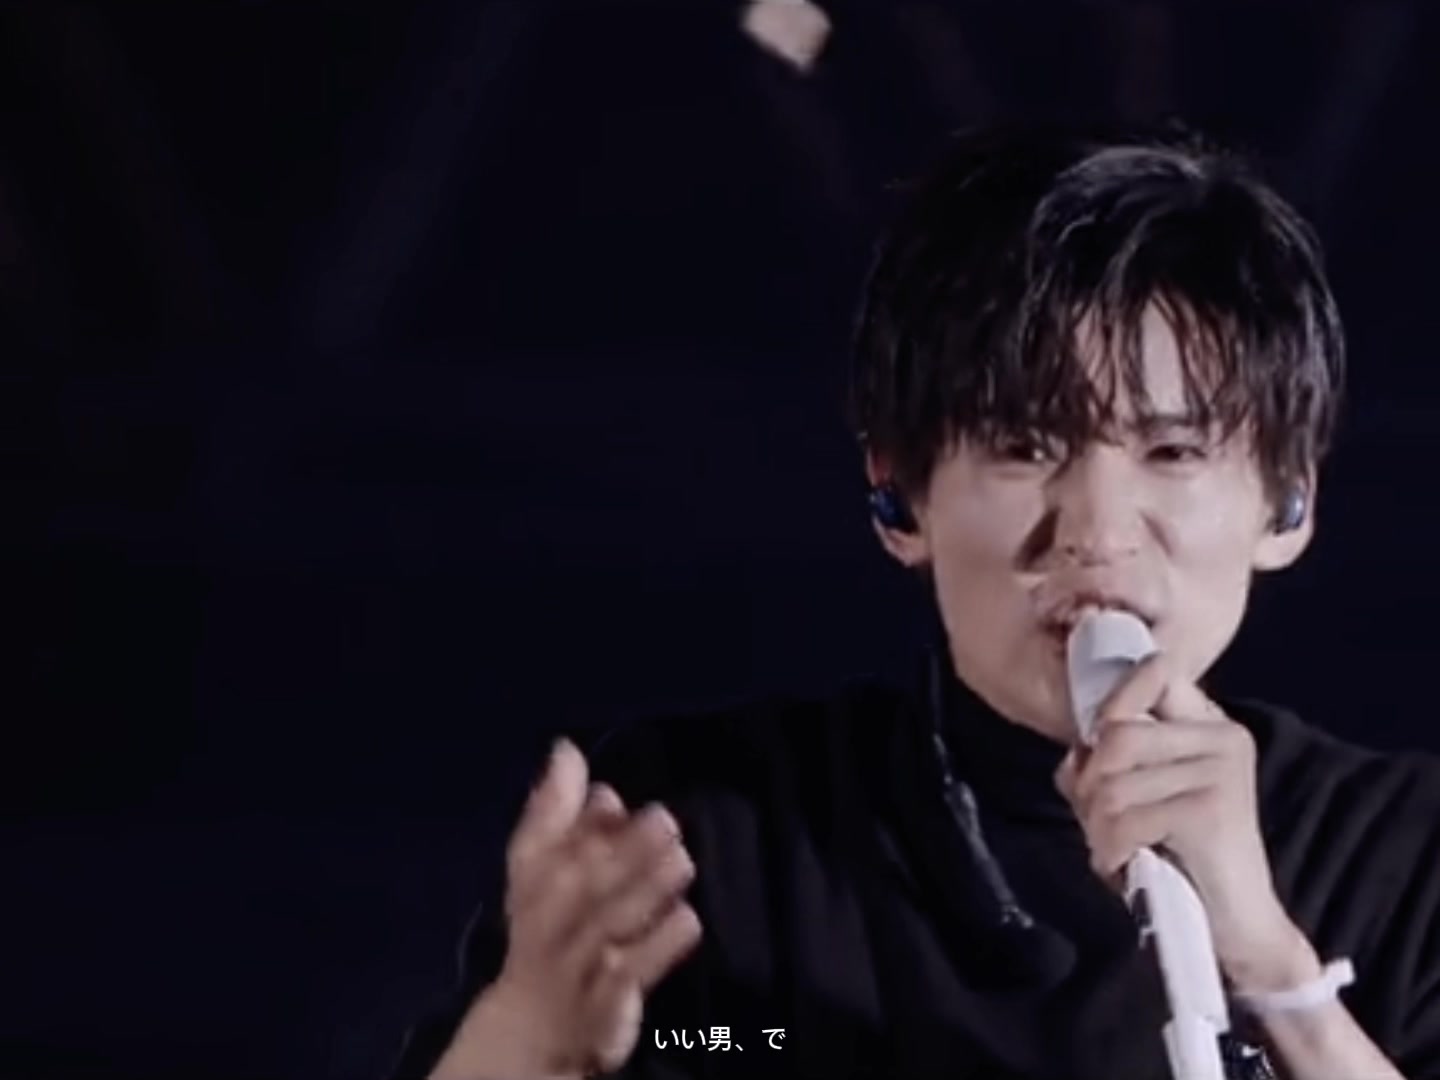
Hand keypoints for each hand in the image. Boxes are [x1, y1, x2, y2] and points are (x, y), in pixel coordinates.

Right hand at [435, 739, 702, 1079]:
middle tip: (663, 820)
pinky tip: (687, 919)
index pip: (540, 852)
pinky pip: (630, 976)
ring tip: (680, 861)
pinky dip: (658, 948)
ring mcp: (578, 967)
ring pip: (607, 928)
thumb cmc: (547, 929)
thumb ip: (554, 810)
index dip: (571, 825)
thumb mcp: (538, 869)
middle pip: (581, 888)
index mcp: (532, 886)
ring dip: (643, 894)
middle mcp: (551, 925)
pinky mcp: (607, 1006)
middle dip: (620, 854)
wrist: (535, 1026)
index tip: (610, 796)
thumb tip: (566, 751)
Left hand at [1054, 652, 1318, 987]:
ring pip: (1113, 782)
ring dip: (1096, 826)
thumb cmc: (1181, 858)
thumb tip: (1074, 752)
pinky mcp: (1210, 812)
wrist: (1236, 925)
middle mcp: (1222, 738)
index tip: (1095, 741)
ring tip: (1113, 850)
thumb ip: (1106, 765)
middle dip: (1090, 784)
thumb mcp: (1140, 798)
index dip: (1112, 699)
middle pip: (1117, 735)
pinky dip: (1110, 851)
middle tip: (1097, 821)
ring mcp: (1220, 772)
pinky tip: (1124, 867)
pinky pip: (1125, 819)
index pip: (1156, 672)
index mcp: (1211, 725)